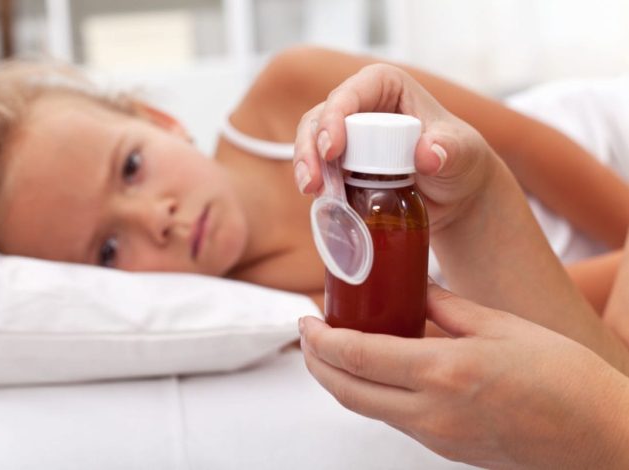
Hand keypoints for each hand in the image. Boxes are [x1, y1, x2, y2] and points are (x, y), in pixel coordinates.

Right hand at [293, 63, 501, 232]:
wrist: (454, 195)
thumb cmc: (460, 161)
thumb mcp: (463, 154)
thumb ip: (450, 151)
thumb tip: (426, 155)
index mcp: (387, 87)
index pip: (353, 91)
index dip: (336, 115)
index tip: (332, 148)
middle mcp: (362, 107)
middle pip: (322, 117)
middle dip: (310, 146)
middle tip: (313, 179)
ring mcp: (348, 136)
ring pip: (312, 141)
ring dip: (306, 166)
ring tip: (311, 191)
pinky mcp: (342, 164)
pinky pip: (318, 168)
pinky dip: (315, 183)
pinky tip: (319, 200)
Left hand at [299, 283, 628, 468]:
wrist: (600, 438)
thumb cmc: (563, 377)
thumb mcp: (500, 325)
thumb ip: (444, 306)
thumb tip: (411, 288)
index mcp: (443, 372)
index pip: (356, 356)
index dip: (320, 339)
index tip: (305, 321)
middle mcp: (430, 412)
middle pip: (346, 391)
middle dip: (315, 364)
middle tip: (306, 336)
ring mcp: (435, 437)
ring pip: (365, 409)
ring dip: (338, 380)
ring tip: (331, 350)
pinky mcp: (444, 450)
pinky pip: (392, 419)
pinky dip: (369, 394)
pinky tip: (374, 372)